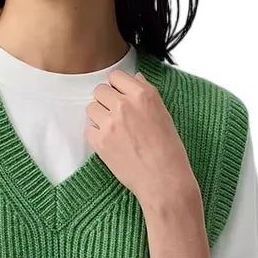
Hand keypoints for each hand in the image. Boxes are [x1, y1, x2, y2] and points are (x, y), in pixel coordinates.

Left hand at [85, 69, 199, 214]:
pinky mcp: (100, 142)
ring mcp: (110, 123)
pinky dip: (96, 136)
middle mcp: (125, 105)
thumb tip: (135, 79)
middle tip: (115, 115)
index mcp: (143, 95)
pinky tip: (110, 143)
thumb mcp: (164, 115)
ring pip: (91, 108)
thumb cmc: (169, 151)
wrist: (164, 181)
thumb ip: (146, 94)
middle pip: (100, 90)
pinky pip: (88, 129)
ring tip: (113, 130)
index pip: (116, 76)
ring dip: (99, 116)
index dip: (117, 87)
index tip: (120, 96)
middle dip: (105, 101)